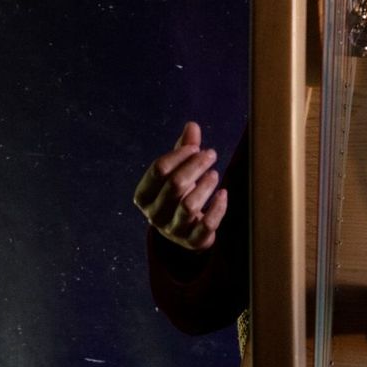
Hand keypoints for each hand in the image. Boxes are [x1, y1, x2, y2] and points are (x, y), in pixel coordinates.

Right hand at [133, 121, 228, 250]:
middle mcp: (154, 216)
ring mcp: (173, 231)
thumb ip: (184, 149)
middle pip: (175, 184)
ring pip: (189, 206)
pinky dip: (218, 208)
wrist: (185, 230)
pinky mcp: (192, 242)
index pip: (158, 169)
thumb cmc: (179, 193)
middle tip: (211, 154)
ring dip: (205, 186)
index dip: (179, 154)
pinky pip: (206, 226)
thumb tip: (192, 125)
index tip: (195, 147)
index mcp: (143, 196)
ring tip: (215, 173)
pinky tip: (224, 193)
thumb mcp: (177, 171)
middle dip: (196, 166)